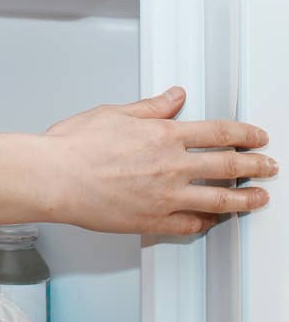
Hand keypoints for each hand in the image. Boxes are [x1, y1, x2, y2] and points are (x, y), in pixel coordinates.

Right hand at [0, 87, 277, 235]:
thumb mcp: (115, 112)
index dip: (245, 134)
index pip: (218, 133)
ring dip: (245, 199)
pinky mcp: (152, 221)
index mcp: (163, 135)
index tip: (258, 136)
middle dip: (256, 165)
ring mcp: (165, 197)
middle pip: (227, 166)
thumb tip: (173, 97)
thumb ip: (151, 107)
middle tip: (269, 166)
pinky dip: (206, 221)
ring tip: (260, 198)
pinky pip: (190, 224)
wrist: (55, 177)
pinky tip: (213, 220)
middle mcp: (171, 166)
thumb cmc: (75, 146)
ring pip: (219, 199)